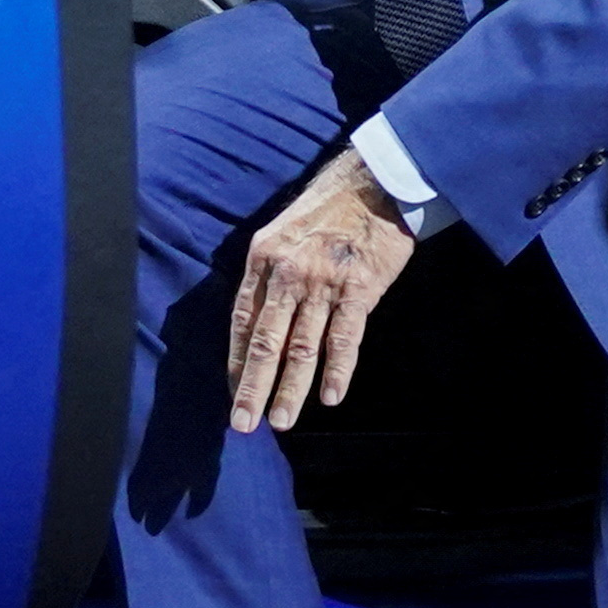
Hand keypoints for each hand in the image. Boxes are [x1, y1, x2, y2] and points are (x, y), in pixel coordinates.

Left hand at [228, 148, 421, 431]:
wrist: (372, 183)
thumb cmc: (326, 211)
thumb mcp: (281, 234)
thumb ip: (268, 275)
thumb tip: (257, 323)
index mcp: (263, 261)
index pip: (243, 322)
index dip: (238, 362)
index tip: (234, 394)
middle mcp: (288, 274)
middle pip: (266, 342)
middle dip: (253, 387)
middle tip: (244, 424)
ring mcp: (323, 283)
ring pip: (302, 347)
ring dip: (291, 388)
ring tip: (281, 421)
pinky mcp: (359, 289)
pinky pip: (344, 337)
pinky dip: (338, 370)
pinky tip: (331, 397)